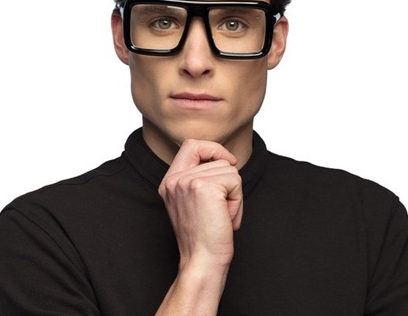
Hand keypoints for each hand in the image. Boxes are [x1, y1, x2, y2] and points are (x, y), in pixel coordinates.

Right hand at [158, 139, 242, 269]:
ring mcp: (186, 181)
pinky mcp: (203, 187)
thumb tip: (226, 159)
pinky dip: (238, 200)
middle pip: (216, 158)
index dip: (213, 149)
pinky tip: (227, 218)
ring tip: (222, 215)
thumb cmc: (204, 236)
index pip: (191, 145)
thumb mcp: (193, 202)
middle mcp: (174, 179)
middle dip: (229, 180)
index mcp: (169, 181)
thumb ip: (200, 178)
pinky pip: (235, 180)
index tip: (228, 162)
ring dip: (234, 193)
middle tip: (223, 205)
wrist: (202, 262)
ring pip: (229, 170)